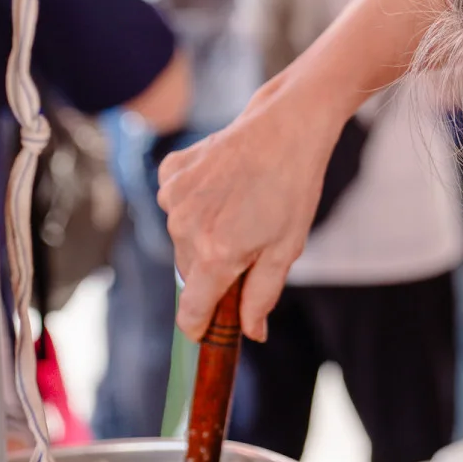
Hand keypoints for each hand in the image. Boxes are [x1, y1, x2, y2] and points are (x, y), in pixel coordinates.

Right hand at [157, 94, 331, 342]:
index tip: (206, 330)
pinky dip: (195, 203)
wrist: (287, 128)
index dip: (199, 326)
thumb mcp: (285, 251)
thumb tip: (251, 333)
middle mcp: (184, 228)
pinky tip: (223, 187)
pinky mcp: (170, 172)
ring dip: (203, 235)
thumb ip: (261, 297)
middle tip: (248, 248)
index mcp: (215, 254)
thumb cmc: (292, 190)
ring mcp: (173, 197)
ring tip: (239, 208)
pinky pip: (176, 203)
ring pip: (181, 238)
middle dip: (213, 271)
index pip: (191, 311)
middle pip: (190, 273)